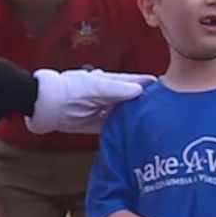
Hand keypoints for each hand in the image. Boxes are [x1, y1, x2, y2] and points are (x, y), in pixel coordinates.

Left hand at [26, 69, 155, 134]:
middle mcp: (109, 96)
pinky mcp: (97, 126)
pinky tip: (134, 134)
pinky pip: (114, 128)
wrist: (50, 105)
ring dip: (136, 118)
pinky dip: (124, 130)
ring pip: (125, 115)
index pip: (134, 83)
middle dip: (146, 103)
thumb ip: (117, 89)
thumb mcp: (96, 86)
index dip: (148, 85)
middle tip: (165, 107)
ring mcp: (103, 111)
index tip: (165, 86)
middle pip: (132, 100)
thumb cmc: (72, 89)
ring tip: (154, 122)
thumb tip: (140, 90)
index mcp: (110, 82)